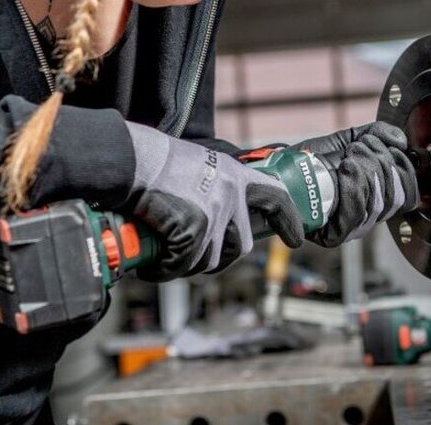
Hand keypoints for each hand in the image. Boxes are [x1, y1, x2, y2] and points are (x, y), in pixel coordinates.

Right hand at [125, 122, 303, 280]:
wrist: (133, 160)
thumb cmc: (155, 162)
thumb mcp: (197, 166)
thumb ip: (211, 188)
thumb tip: (209, 220)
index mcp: (234, 176)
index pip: (275, 197)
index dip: (288, 220)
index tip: (296, 240)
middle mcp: (231, 195)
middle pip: (240, 246)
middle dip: (218, 259)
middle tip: (193, 260)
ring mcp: (215, 213)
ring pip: (209, 260)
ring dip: (186, 266)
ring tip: (165, 260)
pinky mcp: (195, 228)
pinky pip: (184, 264)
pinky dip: (166, 270)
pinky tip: (153, 266)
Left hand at [299, 123, 418, 246]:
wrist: (282, 169)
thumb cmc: (313, 159)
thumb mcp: (349, 140)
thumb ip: (377, 134)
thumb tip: (401, 140)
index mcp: (378, 198)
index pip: (409, 195)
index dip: (404, 170)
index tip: (388, 147)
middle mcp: (369, 217)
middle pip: (396, 197)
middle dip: (381, 164)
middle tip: (359, 148)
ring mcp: (352, 228)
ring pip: (378, 203)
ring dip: (366, 171)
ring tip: (348, 157)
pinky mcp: (334, 236)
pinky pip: (356, 215)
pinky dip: (355, 186)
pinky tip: (345, 170)